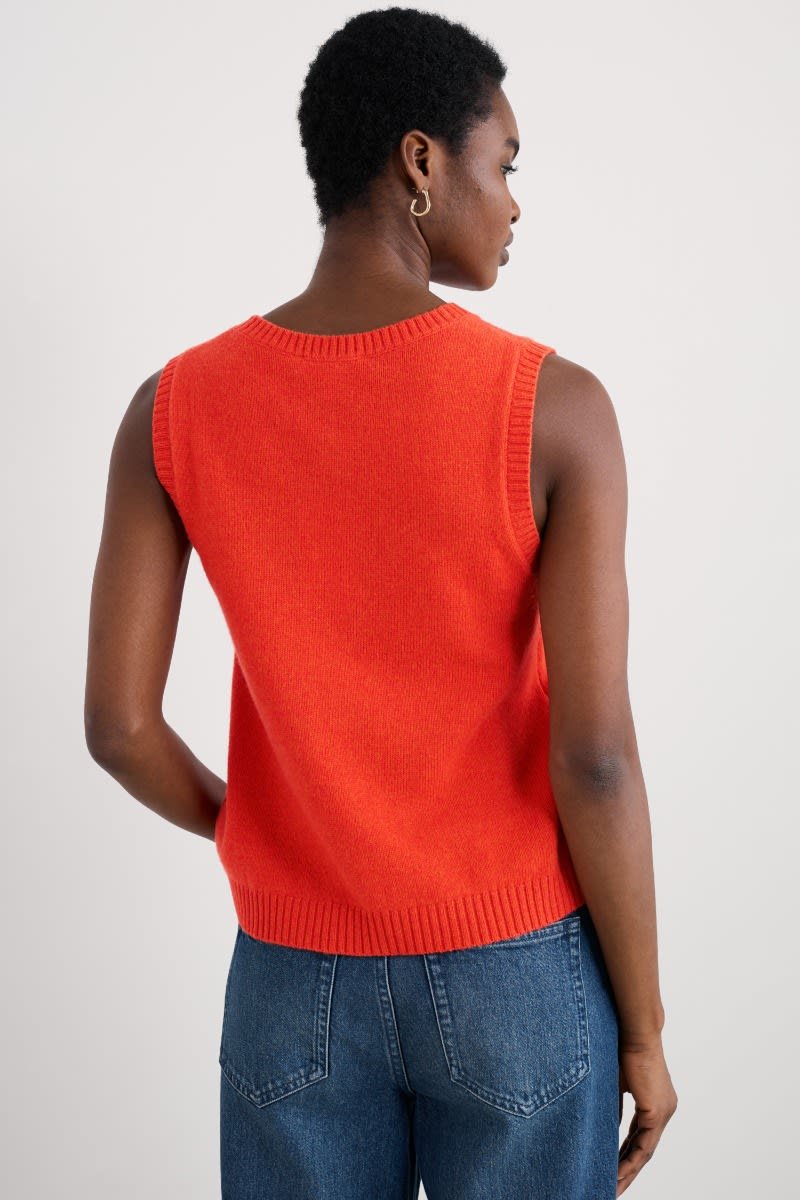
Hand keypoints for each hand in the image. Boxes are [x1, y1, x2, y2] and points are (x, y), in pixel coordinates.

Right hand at [616, 1031, 677, 1195]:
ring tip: (613, 1188)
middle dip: (626, 1171)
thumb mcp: (615, 1083)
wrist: (634, 1031)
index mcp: (655, 1102)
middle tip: (613, 1188)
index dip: (626, 1155)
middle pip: (643, 1150)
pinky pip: (643, 1146)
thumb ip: (613, 1106)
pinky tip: (617, 1173)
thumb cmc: (621, 1047)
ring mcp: (663, 1112)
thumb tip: (604, 1126)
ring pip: (644, 1152)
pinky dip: (629, 1161)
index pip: (639, 1137)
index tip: (612, 1168)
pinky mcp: (657, 1112)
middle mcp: (663, 1110)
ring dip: (627, 1172)